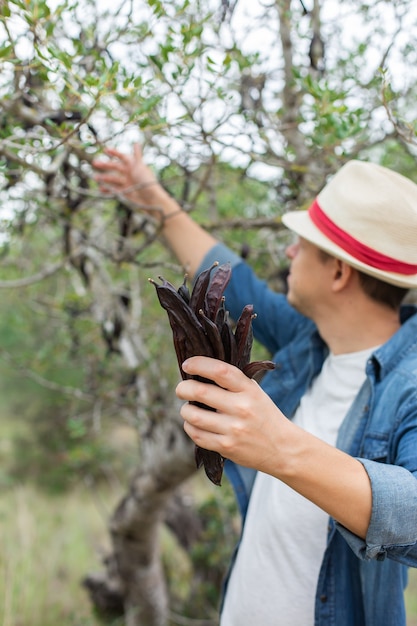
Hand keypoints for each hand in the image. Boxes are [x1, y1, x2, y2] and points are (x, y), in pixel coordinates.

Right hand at [92, 144, 166, 213]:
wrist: (151, 200)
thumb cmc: (147, 182)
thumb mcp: (140, 167)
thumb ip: (137, 155)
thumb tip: (136, 143)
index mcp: (134, 166)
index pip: (123, 157)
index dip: (115, 153)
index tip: (105, 150)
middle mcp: (130, 173)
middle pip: (115, 167)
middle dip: (105, 165)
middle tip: (95, 163)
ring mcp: (127, 183)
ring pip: (113, 179)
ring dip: (104, 178)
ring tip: (95, 178)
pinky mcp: (125, 193)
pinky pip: (114, 190)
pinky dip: (107, 189)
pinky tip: (100, 188)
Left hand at [176, 356, 288, 472]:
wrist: (282, 448)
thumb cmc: (263, 415)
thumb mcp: (255, 392)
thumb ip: (233, 382)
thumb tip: (200, 370)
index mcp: (248, 390)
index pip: (220, 371)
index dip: (199, 365)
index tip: (187, 365)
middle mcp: (241, 408)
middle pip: (200, 392)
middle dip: (183, 388)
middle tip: (181, 389)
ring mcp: (234, 429)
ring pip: (194, 416)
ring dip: (185, 410)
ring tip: (188, 408)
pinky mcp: (227, 447)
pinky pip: (197, 435)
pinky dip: (190, 427)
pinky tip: (193, 424)